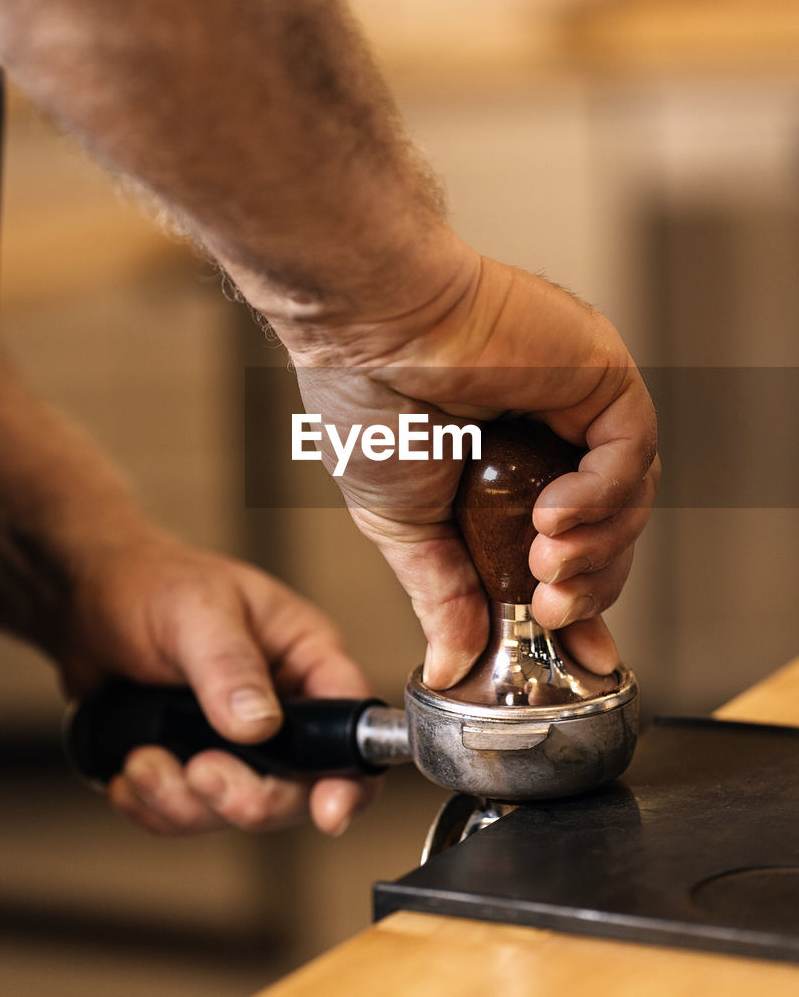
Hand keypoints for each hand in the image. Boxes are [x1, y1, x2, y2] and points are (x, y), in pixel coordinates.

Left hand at [59, 532, 379, 835]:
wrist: (89, 601)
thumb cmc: (153, 583)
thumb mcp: (195, 610)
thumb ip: (228, 665)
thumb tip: (260, 723)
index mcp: (305, 657)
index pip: (351, 725)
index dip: (350, 776)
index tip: (327, 809)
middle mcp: (285, 708)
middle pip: (300, 788)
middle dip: (246, 795)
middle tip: (198, 773)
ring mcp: (241, 745)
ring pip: (239, 810)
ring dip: (185, 803)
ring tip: (142, 761)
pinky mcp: (197, 767)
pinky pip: (190, 817)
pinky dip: (156, 807)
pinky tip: (130, 770)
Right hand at [289, 247, 658, 689]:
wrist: (367, 332)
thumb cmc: (366, 399)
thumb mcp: (403, 526)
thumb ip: (441, 594)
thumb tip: (451, 664)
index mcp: (502, 473)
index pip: (563, 552)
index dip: (574, 605)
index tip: (573, 654)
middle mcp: (547, 439)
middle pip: (607, 534)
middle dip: (587, 587)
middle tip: (550, 613)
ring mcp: (576, 406)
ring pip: (628, 499)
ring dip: (595, 549)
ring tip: (545, 567)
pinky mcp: (599, 374)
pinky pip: (630, 452)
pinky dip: (601, 496)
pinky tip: (553, 515)